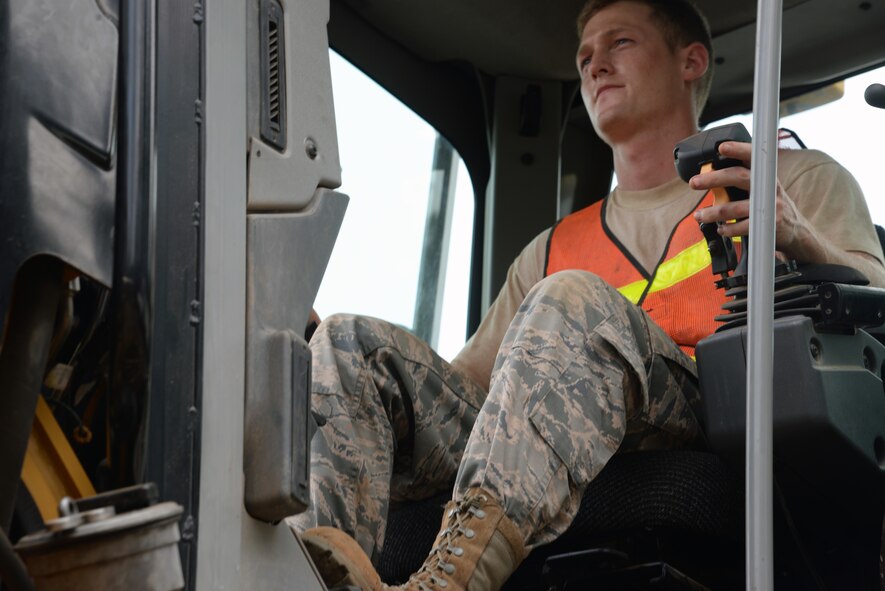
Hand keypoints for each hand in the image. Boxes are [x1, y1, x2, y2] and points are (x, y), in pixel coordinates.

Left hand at [688, 141, 804, 256]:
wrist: (793, 229)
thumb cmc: (769, 204)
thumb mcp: (761, 187)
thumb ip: (741, 180)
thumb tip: (708, 175)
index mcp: (764, 175)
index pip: (753, 156)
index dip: (738, 149)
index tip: (721, 146)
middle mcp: (768, 187)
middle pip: (739, 177)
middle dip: (714, 179)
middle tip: (694, 182)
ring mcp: (770, 206)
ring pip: (736, 207)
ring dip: (713, 212)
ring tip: (699, 215)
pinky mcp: (768, 224)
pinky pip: (742, 227)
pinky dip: (728, 229)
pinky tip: (720, 228)